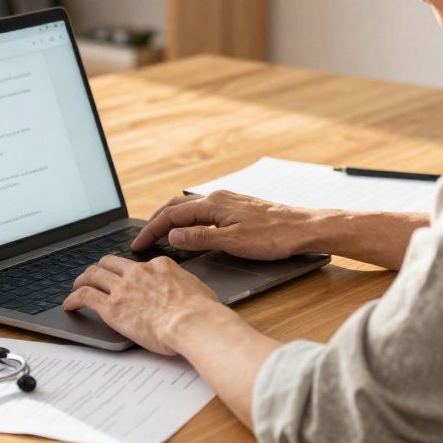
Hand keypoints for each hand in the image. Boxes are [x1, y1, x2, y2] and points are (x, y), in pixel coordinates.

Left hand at [64, 255, 223, 355]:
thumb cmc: (201, 312)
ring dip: (82, 280)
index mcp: (159, 266)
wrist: (192, 322)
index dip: (128, 271)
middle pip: (109, 263)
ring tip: (77, 287)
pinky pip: (84, 297)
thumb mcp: (198, 288)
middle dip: (99, 268)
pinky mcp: (111, 307)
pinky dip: (73, 299)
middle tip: (94, 276)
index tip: (125, 278)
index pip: (137, 264)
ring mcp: (123, 288)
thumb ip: (185, 286)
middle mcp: (138, 272)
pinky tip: (69, 305)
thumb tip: (188, 293)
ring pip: (93, 275)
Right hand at [131, 190, 320, 259]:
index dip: (151, 230)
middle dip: (155, 221)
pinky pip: (202, 210)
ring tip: (158, 233)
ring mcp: (228, 201)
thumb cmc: (274, 236)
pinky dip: (187, 219)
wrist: (304, 227)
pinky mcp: (237, 208)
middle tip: (142, 239)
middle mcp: (218, 198)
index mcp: (214, 204)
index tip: (137, 244)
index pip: (172, 215)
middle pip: (176, 206)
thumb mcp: (234, 242)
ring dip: (171, 218)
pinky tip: (189, 229)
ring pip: (189, 207)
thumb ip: (201, 238)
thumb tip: (173, 235)